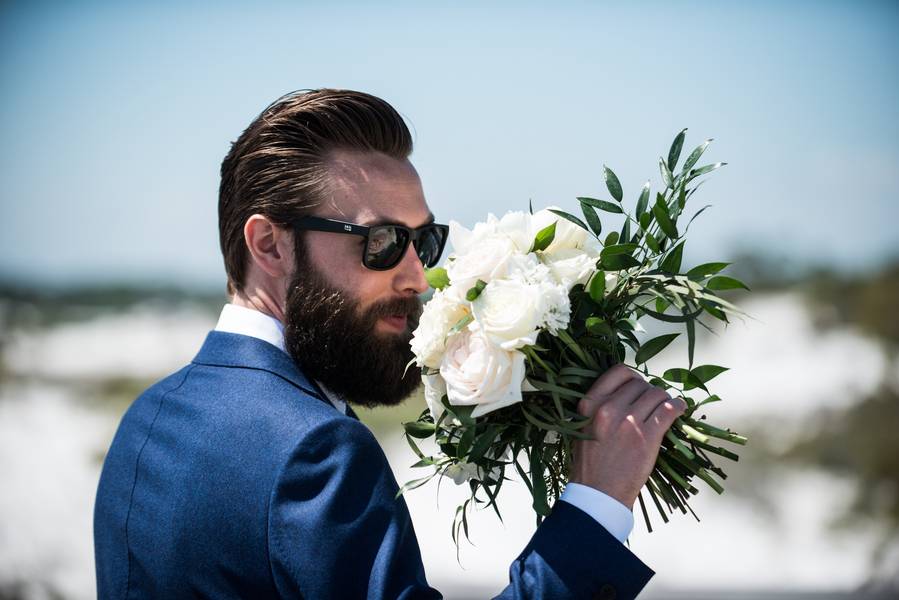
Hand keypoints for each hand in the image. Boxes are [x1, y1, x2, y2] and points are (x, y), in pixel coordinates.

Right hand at [569, 363, 686, 509]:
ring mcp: (628, 422)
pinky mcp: (647, 437)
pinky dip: (678, 406)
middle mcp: (608, 409)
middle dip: (649, 391)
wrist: (598, 493)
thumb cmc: (591, 463)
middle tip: (652, 403)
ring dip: (665, 398)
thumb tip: (626, 393)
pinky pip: (669, 410)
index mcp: (590, 404)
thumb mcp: (583, 427)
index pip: (618, 372)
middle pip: (640, 384)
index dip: (633, 376)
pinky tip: (680, 408)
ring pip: (657, 394)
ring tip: (667, 406)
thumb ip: (600, 407)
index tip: (638, 385)